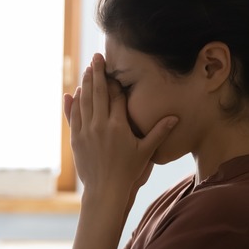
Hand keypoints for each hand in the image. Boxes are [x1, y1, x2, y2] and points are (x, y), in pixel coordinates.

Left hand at [62, 53, 177, 196]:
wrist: (105, 190)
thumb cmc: (128, 171)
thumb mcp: (146, 151)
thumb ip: (159, 132)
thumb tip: (175, 118)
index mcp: (118, 126)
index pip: (117, 97)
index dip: (117, 82)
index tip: (116, 69)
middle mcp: (100, 125)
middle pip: (98, 93)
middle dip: (98, 73)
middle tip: (97, 57)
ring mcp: (86, 131)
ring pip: (84, 101)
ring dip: (85, 83)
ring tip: (87, 69)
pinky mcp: (76, 139)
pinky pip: (74, 116)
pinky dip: (74, 103)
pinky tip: (74, 92)